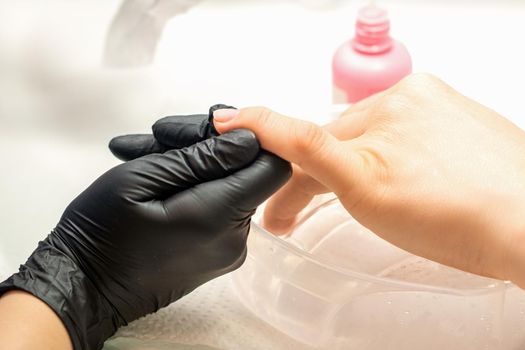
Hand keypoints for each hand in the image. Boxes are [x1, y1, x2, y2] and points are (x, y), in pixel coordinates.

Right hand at [0, 107, 290, 349]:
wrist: (85, 289)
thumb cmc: (102, 233)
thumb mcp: (141, 179)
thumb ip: (200, 158)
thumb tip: (249, 138)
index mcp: (220, 216)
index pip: (273, 167)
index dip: (250, 138)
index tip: (209, 128)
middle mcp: (234, 237)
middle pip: (245, 172)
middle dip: (207, 146)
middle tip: (159, 136)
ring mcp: (227, 248)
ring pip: (226, 186)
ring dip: (191, 164)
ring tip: (143, 153)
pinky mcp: (215, 252)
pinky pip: (216, 207)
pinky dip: (190, 186)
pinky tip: (154, 174)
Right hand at [212, 74, 524, 288]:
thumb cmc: (461, 217)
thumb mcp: (362, 185)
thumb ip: (306, 150)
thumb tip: (260, 123)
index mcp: (394, 99)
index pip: (318, 140)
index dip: (287, 177)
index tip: (259, 174)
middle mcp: (418, 98)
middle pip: (344, 141)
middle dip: (315, 179)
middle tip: (294, 216)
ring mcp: (444, 114)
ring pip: (374, 145)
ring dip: (350, 174)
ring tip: (356, 207)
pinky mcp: (464, 132)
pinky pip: (408, 148)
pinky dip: (388, 169)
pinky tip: (396, 190)